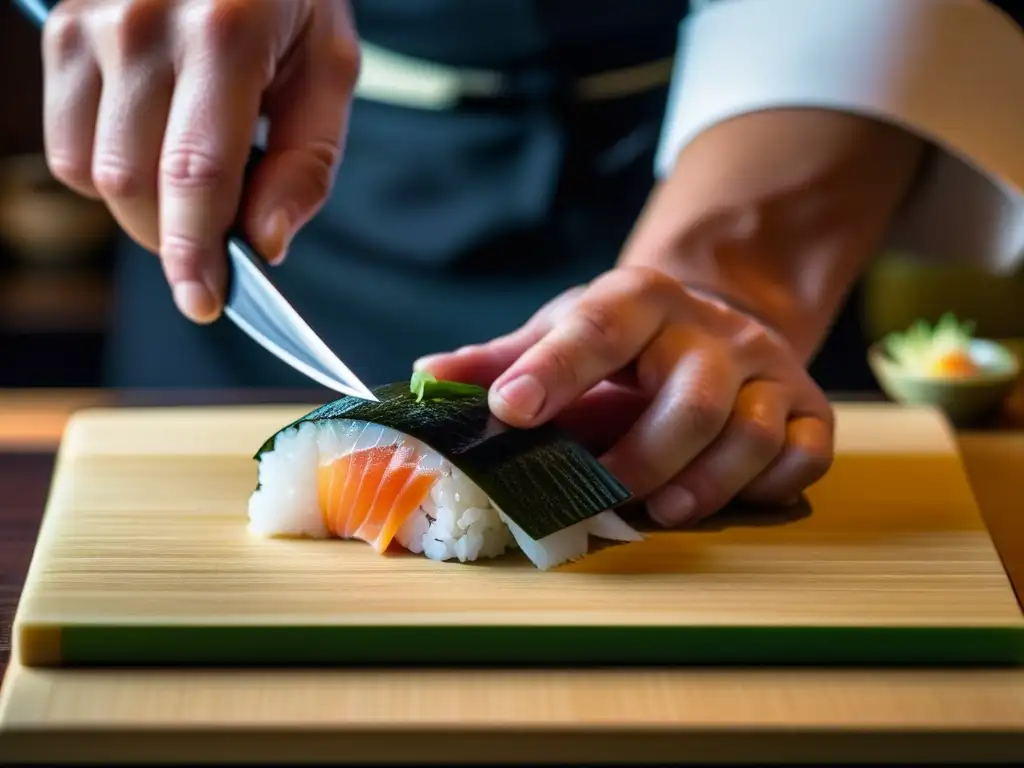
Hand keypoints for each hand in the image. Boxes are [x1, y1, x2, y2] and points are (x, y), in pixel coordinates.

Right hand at [41, 0, 359, 321]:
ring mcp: (90, 25)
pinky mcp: (60, 32)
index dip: (194, 251)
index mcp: (225, 33)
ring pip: (92, 173)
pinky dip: (108, 174)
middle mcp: (142, 24)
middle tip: (218, 238)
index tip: (203, 303)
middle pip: (135, 183)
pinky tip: (152, 150)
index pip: (195, 172)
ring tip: (192, 183)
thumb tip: (264, 243)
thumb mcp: (329, 70)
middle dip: (175, 237)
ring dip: (143, 209)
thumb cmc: (289, 2)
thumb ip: (306, 163)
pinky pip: (66, 145)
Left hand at [415, 267, 834, 527]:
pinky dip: (768, 485)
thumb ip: (502, 357)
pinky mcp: (807, 406)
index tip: (507, 411)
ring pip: (753, 432)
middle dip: (643, 456)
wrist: (713, 313)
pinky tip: (728, 497)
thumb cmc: (625, 338)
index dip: (553, 370)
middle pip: (691, 398)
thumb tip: (425, 377)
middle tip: (600, 495)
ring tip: (660, 510)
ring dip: (706, 483)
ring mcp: (766, 368)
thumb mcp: (563, 329)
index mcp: (638, 302)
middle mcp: (710, 330)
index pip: (596, 330)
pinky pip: (806, 452)